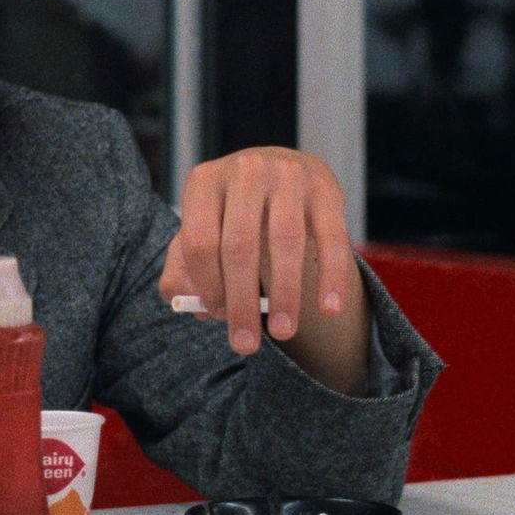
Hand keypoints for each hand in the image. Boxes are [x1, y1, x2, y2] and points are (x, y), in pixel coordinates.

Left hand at [159, 147, 355, 354]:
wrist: (281, 174)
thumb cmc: (233, 214)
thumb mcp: (200, 231)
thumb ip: (182, 272)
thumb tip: (193, 305)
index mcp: (204, 181)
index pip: (199, 241)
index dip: (207, 285)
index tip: (216, 316)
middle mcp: (245, 170)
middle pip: (240, 245)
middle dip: (242, 302)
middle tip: (246, 344)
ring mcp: (288, 174)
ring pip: (286, 241)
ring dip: (285, 294)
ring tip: (282, 332)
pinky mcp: (326, 188)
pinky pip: (331, 238)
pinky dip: (331, 277)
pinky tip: (329, 309)